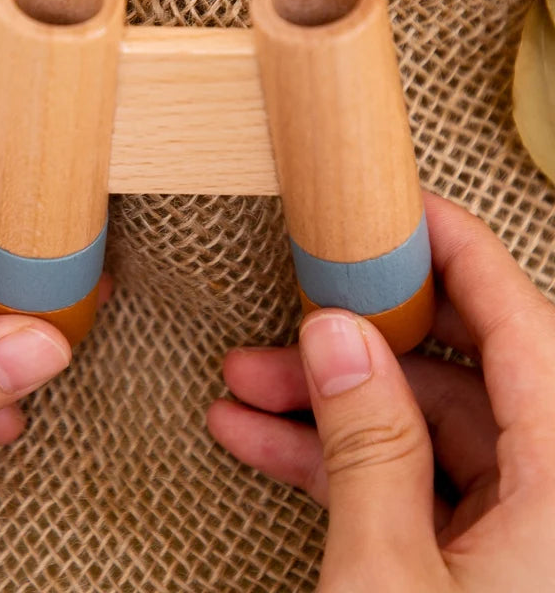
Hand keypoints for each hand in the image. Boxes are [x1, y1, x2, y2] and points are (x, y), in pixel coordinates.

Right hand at [208, 192, 554, 590]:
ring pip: (424, 429)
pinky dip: (338, 462)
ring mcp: (522, 536)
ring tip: (246, 385)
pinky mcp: (480, 563)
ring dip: (328, 405)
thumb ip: (368, 448)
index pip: (525, 331)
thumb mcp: (387, 579)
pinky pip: (411, 483)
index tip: (407, 214)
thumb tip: (337, 338)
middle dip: (362, 343)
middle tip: (304, 309)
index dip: (463, 256)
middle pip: (464, 375)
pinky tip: (263, 438)